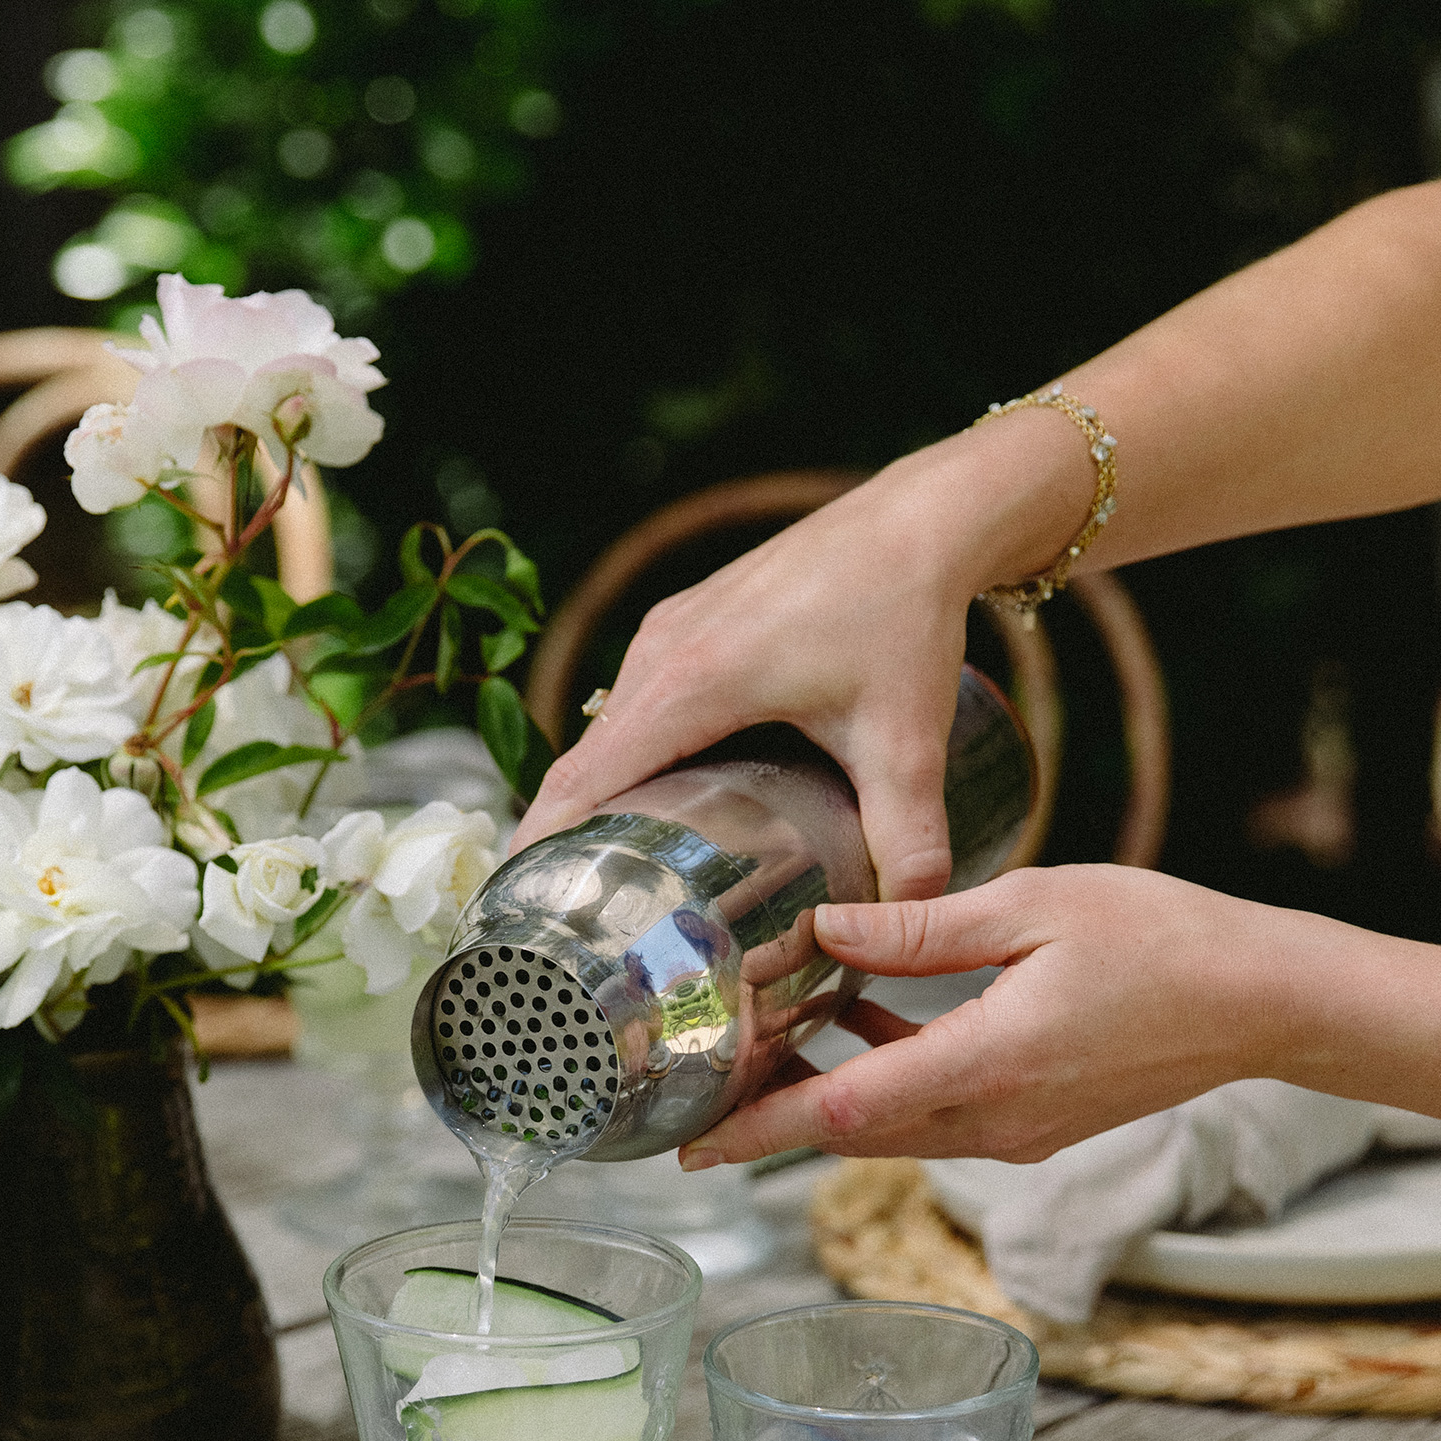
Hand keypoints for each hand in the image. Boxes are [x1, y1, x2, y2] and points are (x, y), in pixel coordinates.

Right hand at [510, 467, 973, 899]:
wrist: (922, 518)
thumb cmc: (905, 612)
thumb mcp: (908, 739)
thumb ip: (909, 836)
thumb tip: (912, 914)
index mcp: (693, 682)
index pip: (583, 780)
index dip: (543, 848)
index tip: (519, 907)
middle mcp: (662, 651)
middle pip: (583, 764)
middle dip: (564, 841)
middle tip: (566, 922)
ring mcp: (669, 631)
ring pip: (608, 732)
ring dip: (595, 800)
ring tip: (601, 878)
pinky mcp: (688, 622)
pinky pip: (636, 704)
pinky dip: (627, 759)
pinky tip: (653, 805)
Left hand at [680, 865, 1336, 1166]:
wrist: (1262, 1000)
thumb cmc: (1162, 939)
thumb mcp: (1034, 904)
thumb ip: (921, 928)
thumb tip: (828, 932)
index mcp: (988, 1063)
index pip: (845, 1112)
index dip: (760, 1129)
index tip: (694, 1143)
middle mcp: (994, 1118)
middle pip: (850, 1134)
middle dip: (771, 1116)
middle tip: (700, 1089)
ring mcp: (1015, 1132)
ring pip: (889, 1129)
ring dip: (825, 1096)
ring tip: (762, 1046)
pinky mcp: (1032, 1124)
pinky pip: (933, 1114)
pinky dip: (884, 1081)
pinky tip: (857, 1019)